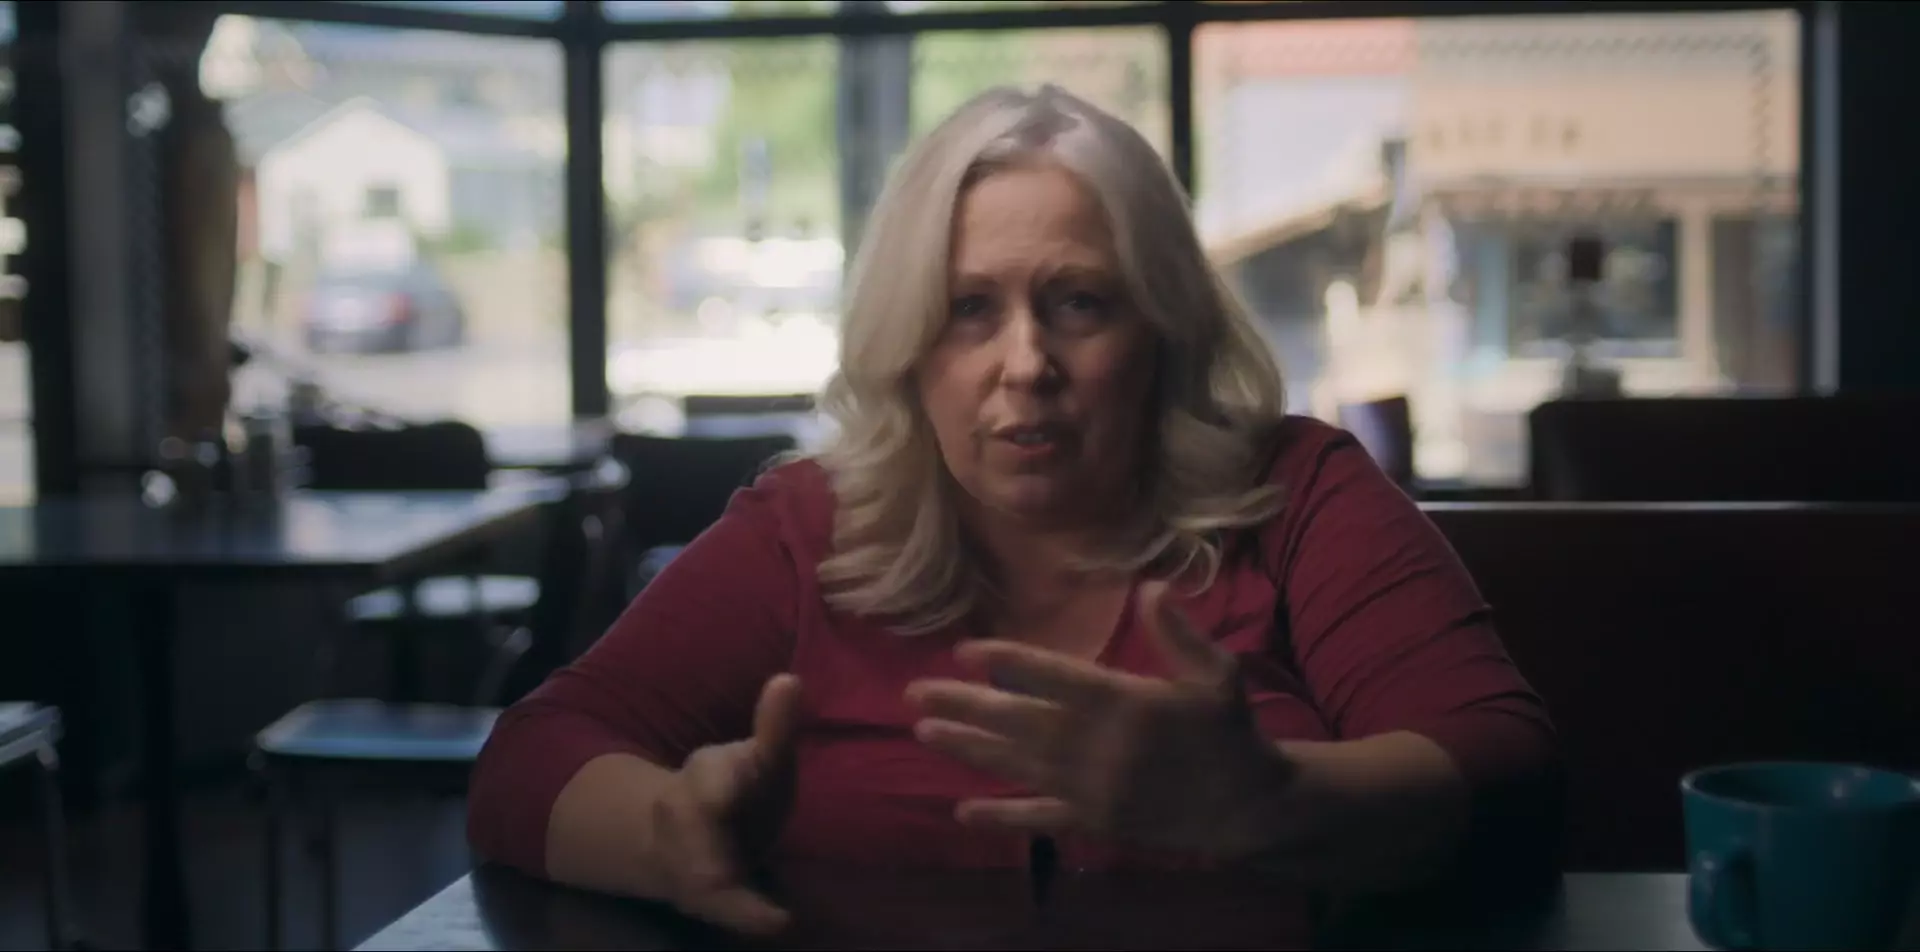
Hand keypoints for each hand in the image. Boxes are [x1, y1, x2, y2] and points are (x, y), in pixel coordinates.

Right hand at [651, 674, 799, 935]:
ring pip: (699, 867)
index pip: (712, 774)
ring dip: (720, 877)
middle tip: (722, 842)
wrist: (683, 835)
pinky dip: (752, 914)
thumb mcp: (760, 758)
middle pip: (695, 820)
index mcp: (708, 774)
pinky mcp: (707, 893)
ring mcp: (692, 855)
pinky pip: (727, 908)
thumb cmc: (742, 790)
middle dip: (709, 829)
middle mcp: (689, 814)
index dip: (720, 782)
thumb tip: (791, 679)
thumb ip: (774, 727)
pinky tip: (780, 921)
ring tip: (763, 903)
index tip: (725, 794)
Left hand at [905, 581, 1295, 858]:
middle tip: (916, 695)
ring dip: (969, 750)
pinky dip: (1002, 816)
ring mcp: (1092, 790)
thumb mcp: (1217, 673)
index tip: (966, 651)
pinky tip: (963, 812)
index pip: (1055, 678)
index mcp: (1128, 704)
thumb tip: (1152, 586)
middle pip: (1020, 722)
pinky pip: (1040, 820)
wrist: (1250, 806)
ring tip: (923, 734)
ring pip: (1018, 766)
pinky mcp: (1095, 824)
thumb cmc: (1228, 730)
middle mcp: (1100, 748)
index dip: (1008, 664)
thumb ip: (1180, 633)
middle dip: (965, 706)